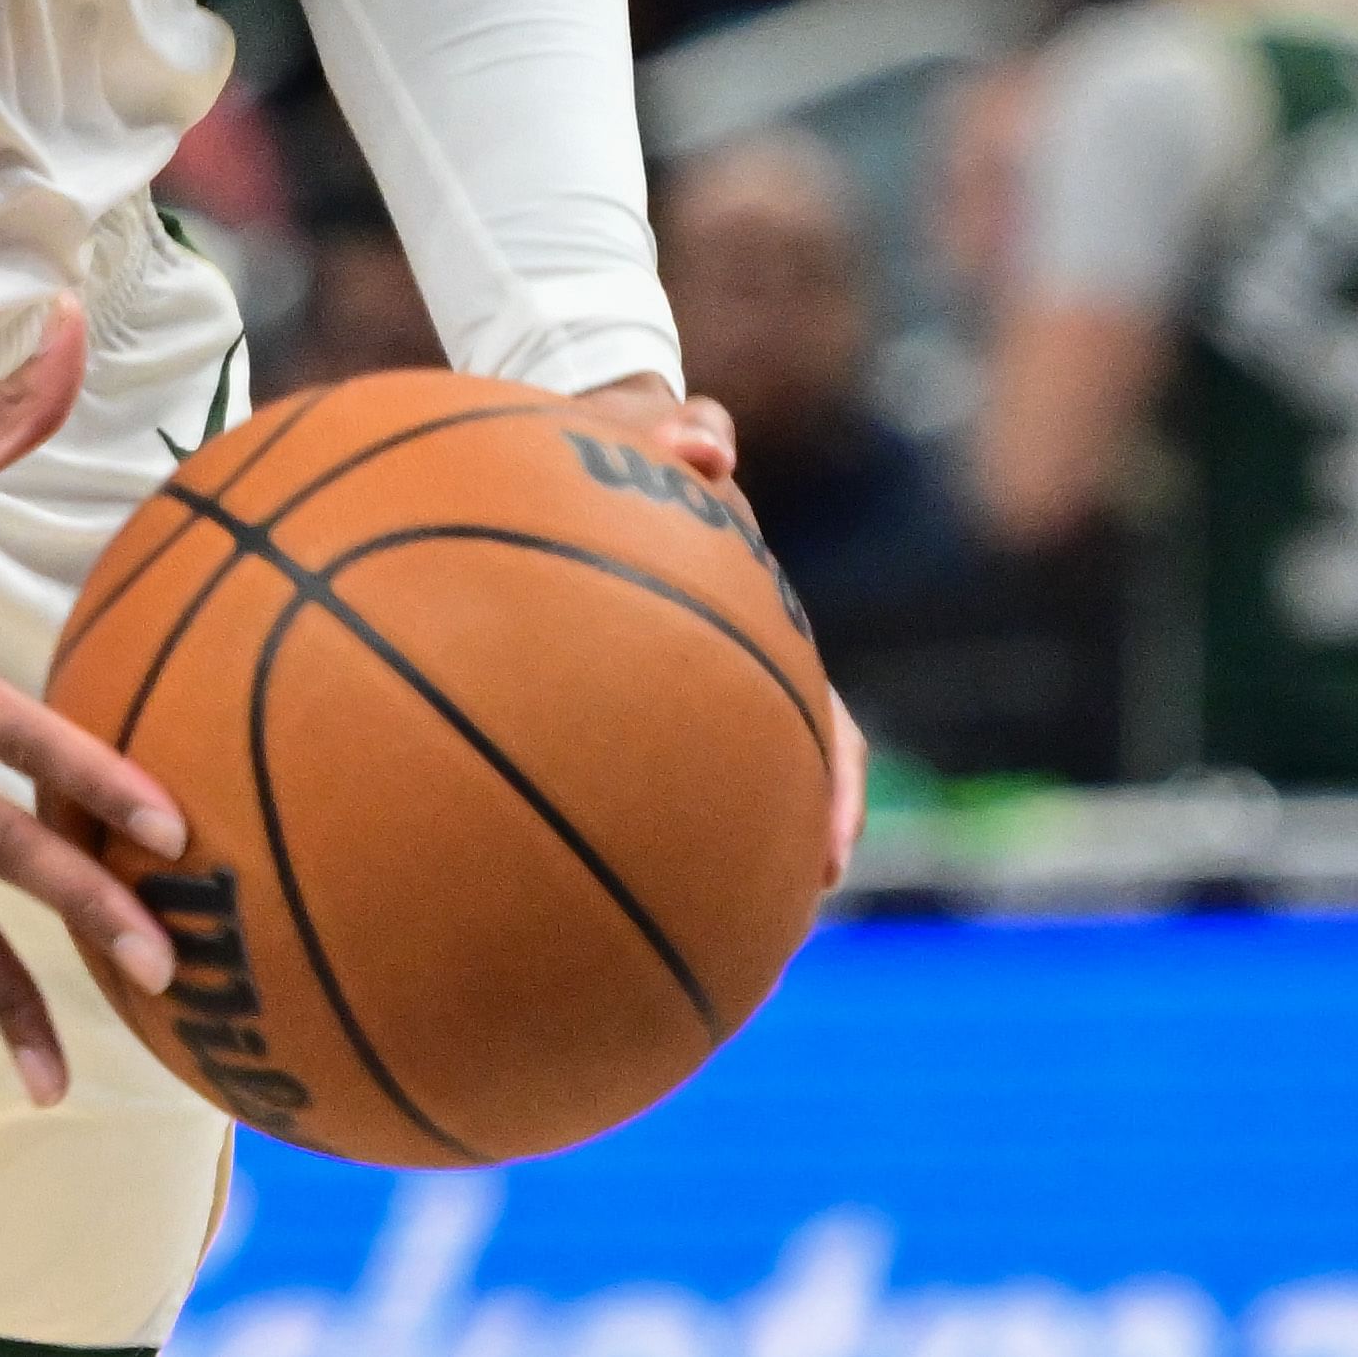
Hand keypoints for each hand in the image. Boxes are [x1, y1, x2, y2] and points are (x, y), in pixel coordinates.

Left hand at [570, 373, 865, 888]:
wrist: (574, 424)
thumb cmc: (625, 432)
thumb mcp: (653, 426)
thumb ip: (682, 431)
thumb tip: (705, 448)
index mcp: (759, 632)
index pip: (824, 729)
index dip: (836, 792)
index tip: (828, 856)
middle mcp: (717, 674)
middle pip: (767, 782)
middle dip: (768, 854)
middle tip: (754, 928)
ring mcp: (657, 689)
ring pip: (685, 786)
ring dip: (681, 853)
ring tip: (649, 933)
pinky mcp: (585, 687)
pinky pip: (585, 752)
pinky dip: (567, 798)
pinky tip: (521, 857)